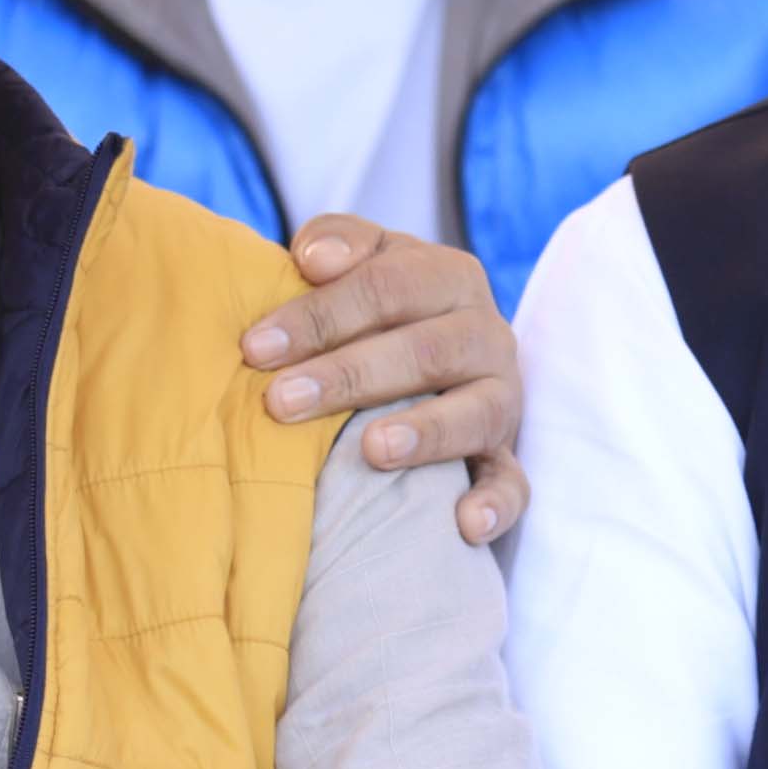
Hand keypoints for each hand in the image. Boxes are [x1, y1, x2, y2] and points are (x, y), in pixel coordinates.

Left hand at [248, 221, 524, 547]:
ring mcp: (502, 397)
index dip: (320, 314)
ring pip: (476, 412)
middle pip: (425, 349)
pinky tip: (464, 525)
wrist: (431, 357)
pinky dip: (495, 504)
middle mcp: (485, 333)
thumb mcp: (362, 263)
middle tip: (280, 402)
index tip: (255, 347)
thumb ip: (338, 243)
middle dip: (350, 375)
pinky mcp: (506, 455)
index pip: (387, 286)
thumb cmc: (374, 311)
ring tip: (372, 450)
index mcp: (448, 277)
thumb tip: (314, 259)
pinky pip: (512, 483)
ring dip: (426, 432)